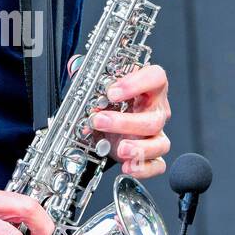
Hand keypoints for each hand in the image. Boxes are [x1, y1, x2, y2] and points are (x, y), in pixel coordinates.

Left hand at [89, 63, 170, 178]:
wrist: (113, 126)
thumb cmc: (114, 104)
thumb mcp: (102, 88)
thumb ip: (92, 77)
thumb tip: (75, 66)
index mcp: (149, 89)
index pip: (156, 77)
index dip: (137, 83)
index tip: (112, 91)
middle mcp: (156, 111)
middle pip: (154, 117)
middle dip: (125, 121)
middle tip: (100, 121)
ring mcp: (156, 134)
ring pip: (159, 143)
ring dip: (138, 148)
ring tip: (120, 149)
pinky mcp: (152, 155)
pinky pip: (157, 165)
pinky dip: (144, 169)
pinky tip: (128, 167)